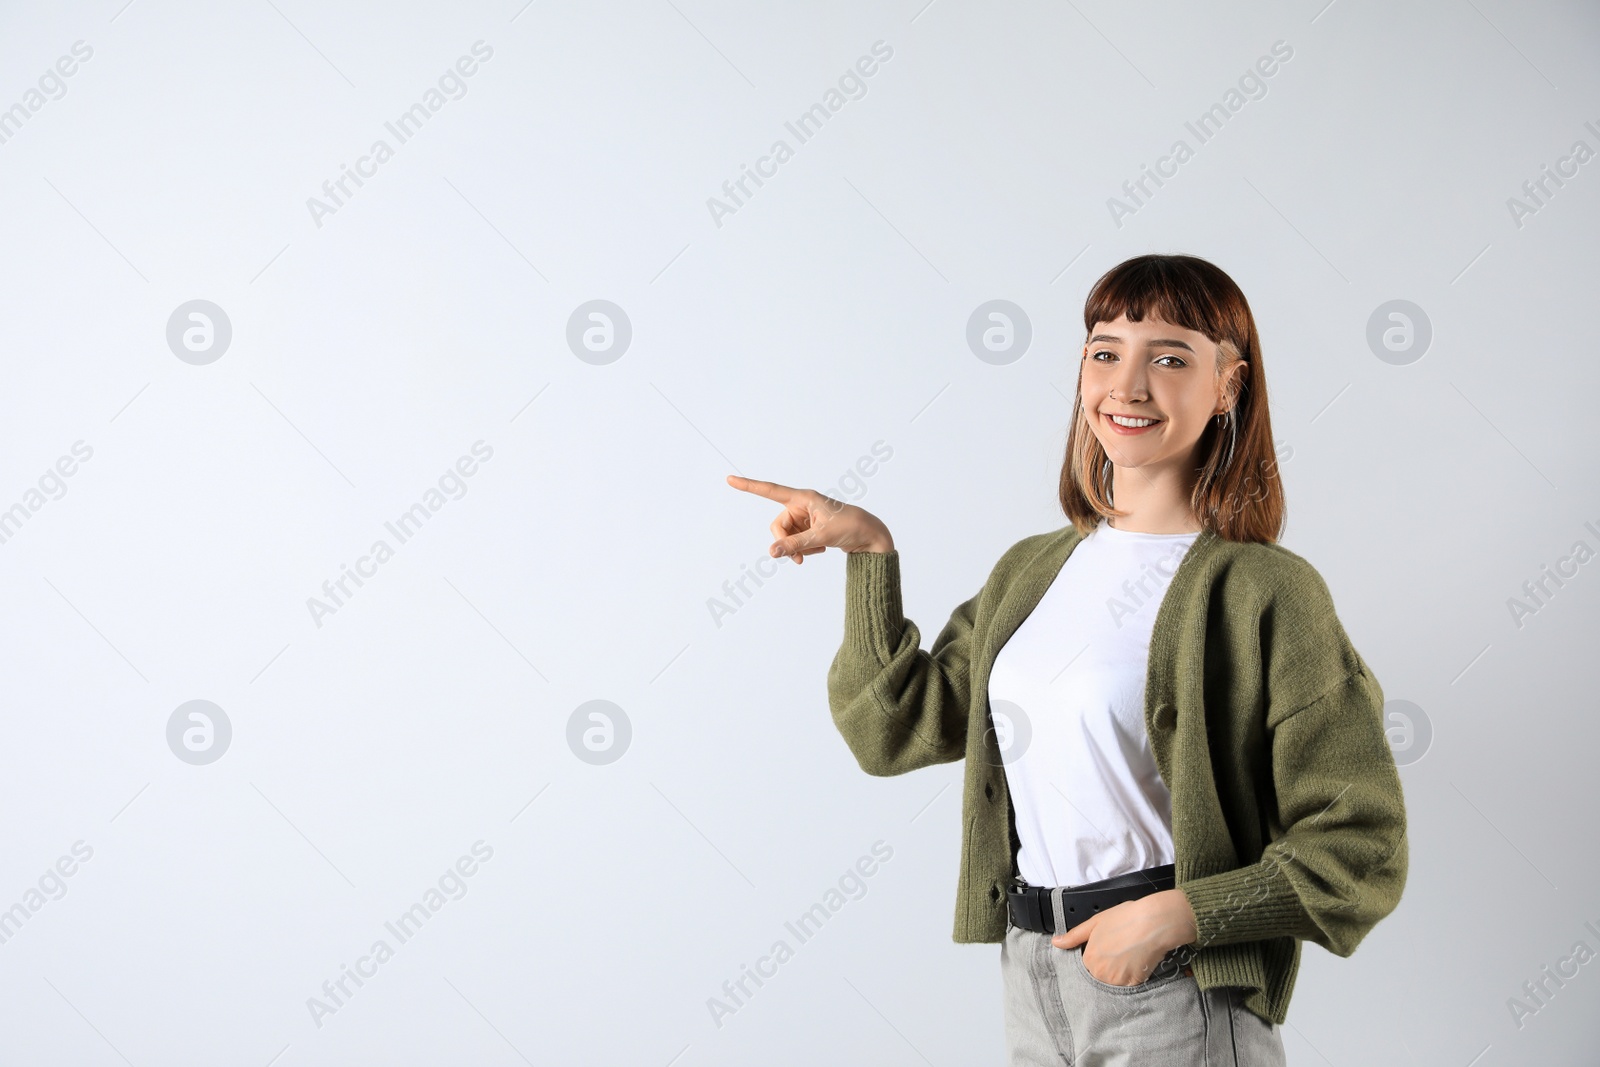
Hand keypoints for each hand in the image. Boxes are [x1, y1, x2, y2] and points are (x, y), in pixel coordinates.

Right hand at [725, 475, 893, 563]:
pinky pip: (795, 542)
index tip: (730, 479)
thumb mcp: (821, 537)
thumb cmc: (850, 527)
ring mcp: (804, 517)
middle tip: (798, 558)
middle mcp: (801, 505)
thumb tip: (771, 553)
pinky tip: (820, 550)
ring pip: (786, 536)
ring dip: (797, 549)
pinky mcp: (809, 528)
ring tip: (816, 552)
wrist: (870, 536)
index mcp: (803, 498)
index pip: (770, 490)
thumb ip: (795, 545)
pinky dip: (804, 550)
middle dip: (786, 543)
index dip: (749, 486)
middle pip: (777, 525)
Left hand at [1051, 889, 1198, 986]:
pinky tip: (1138, 959)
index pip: (1089, 964)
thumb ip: (1074, 936)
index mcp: (1089, 959)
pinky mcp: (1135, 984)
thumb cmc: (1126, 918)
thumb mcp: (1095, 922)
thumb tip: (1056, 943)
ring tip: (1131, 953)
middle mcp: (1101, 974)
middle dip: (1110, 964)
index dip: (1100, 954)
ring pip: (1115, 981)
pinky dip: (1134, 975)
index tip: (1110, 946)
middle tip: (1122, 948)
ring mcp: (1118, 981)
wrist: (1153, 923)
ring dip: (1121, 971)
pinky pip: (1130, 984)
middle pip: (1101, 975)